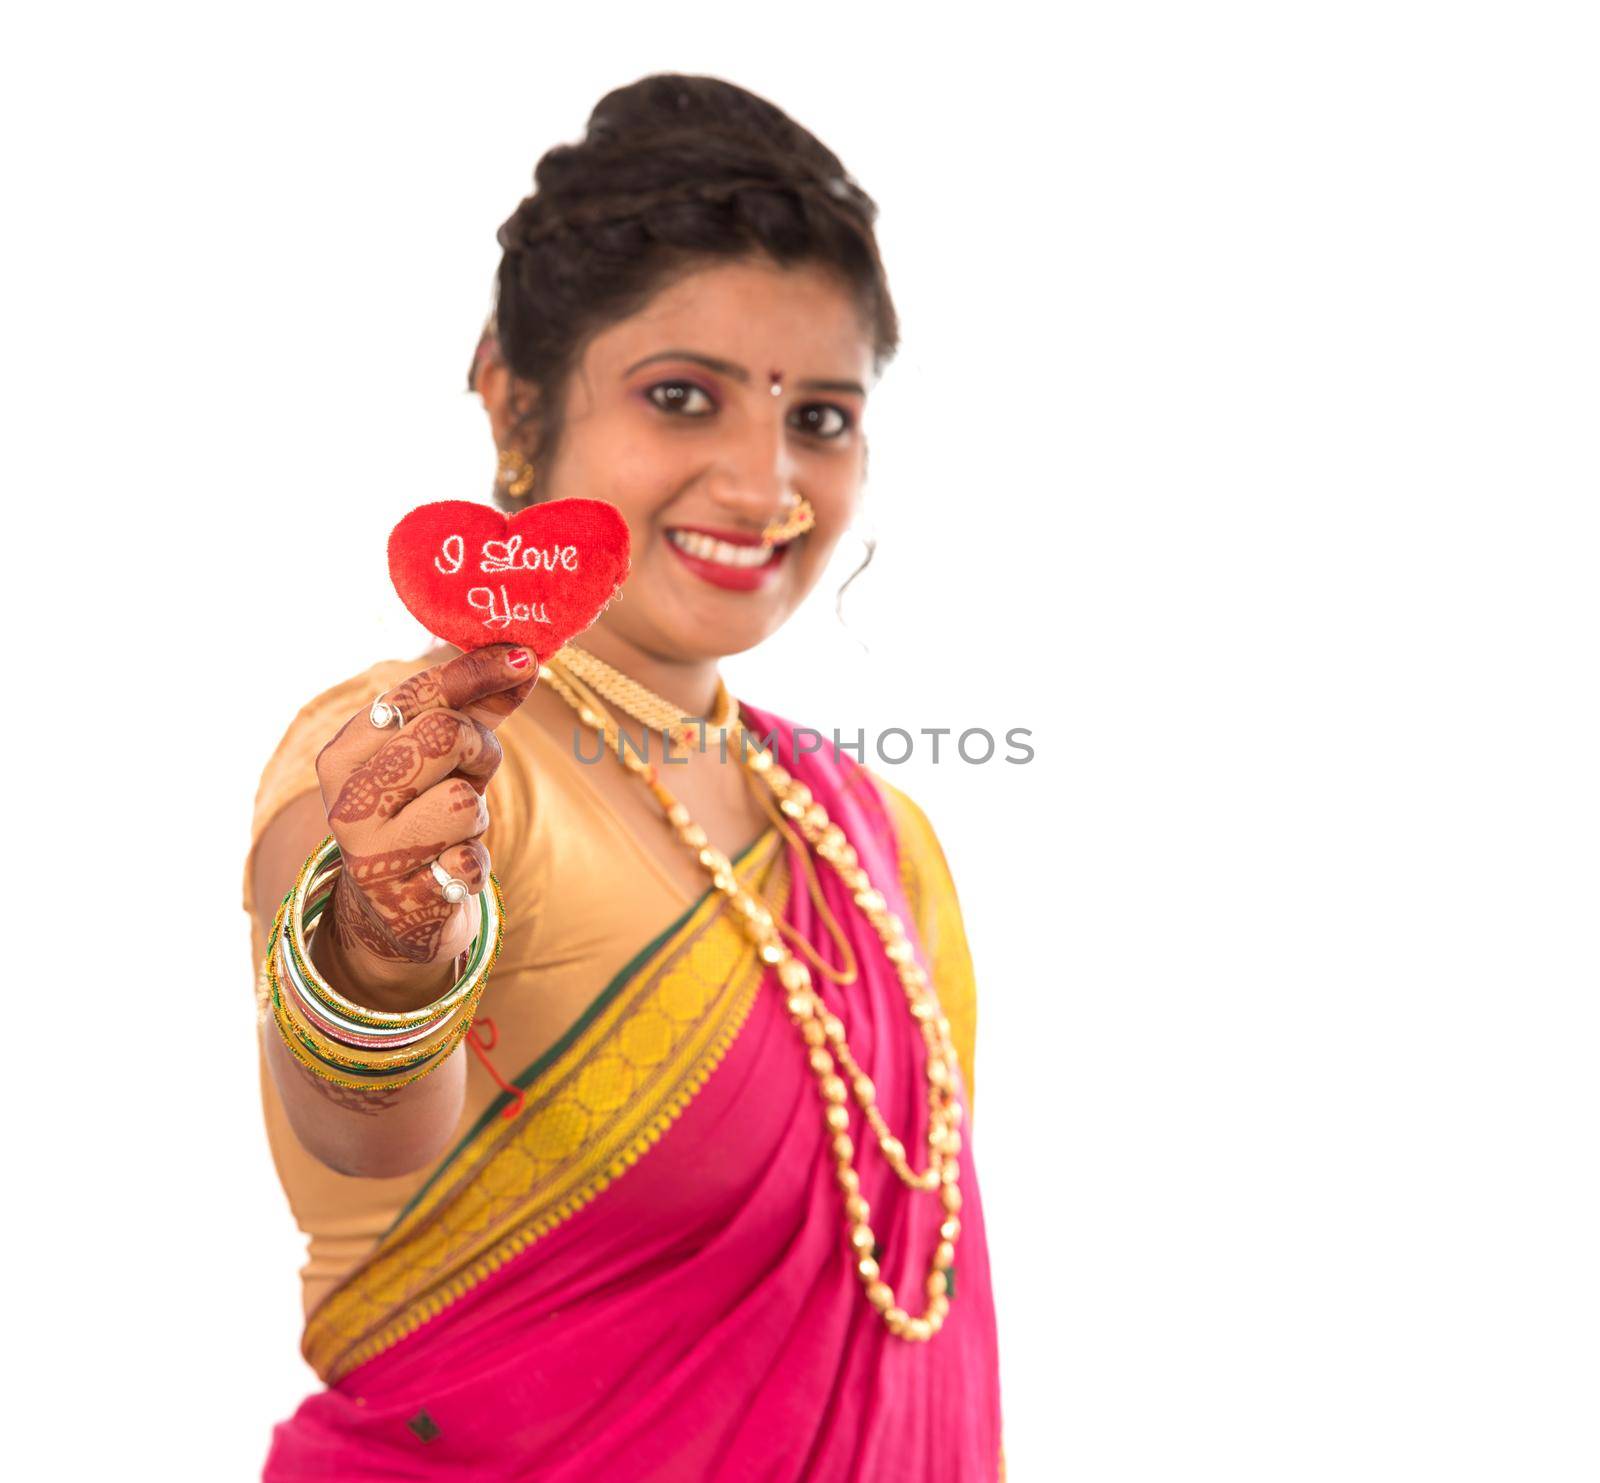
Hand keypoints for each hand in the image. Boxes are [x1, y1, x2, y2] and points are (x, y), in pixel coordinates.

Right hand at [312, 644, 536, 1002]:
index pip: (414, 695)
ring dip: (476, 816)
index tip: (523, 658)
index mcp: (344, 756)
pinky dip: (473, 864)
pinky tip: (447, 871)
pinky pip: (471, 862)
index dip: (477, 672)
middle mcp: (347, 803)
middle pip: (445, 735)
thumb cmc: (424, 815)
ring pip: (463, 802)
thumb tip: (524, 657)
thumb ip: (478, 706)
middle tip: (470, 774)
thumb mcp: (445, 758)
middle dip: (479, 751)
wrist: (398, 912)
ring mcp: (370, 856)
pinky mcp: (402, 904)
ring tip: (452, 832)